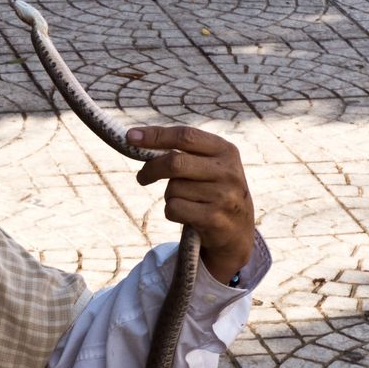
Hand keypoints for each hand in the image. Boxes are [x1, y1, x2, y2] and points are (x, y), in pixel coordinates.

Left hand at [129, 125, 254, 283]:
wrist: (238, 232)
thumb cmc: (213, 193)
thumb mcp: (209, 167)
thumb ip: (183, 153)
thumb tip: (138, 141)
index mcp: (225, 151)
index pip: (185, 136)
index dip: (155, 135)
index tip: (131, 137)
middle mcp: (227, 171)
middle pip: (175, 162)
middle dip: (151, 169)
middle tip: (142, 177)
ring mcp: (223, 196)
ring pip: (173, 189)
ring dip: (170, 196)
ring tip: (186, 202)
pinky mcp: (214, 219)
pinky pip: (174, 209)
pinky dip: (172, 212)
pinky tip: (187, 215)